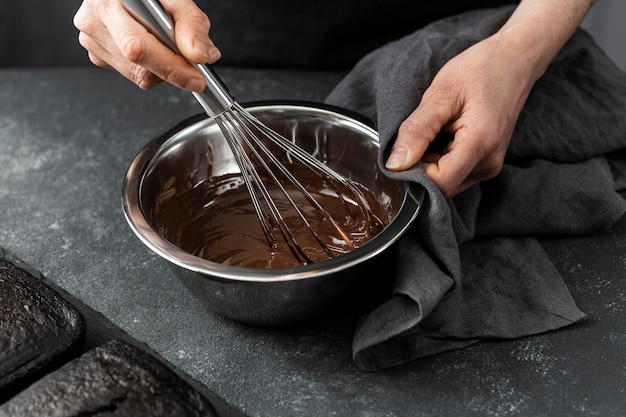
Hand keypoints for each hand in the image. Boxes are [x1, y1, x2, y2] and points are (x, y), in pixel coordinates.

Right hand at [73, 0, 220, 91]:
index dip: (170, 67)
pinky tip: (153, 46)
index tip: (196, 78)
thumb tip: (200, 55)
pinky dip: (152, 67)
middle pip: (139, 68)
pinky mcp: (98, 56)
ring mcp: (93, 42)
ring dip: (164, 68)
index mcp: (107, 3)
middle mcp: (94, 24)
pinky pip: (134, 74)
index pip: (137, 48)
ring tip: (167, 41)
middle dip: (173, 69)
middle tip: (194, 66)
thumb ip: (191, 22)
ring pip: (140, 76)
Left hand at [385, 0, 593, 196]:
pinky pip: (454, 172)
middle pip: (441, 186)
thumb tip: (394, 164)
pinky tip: (441, 135)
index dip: (412, 174)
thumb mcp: (441, 94)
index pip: (438, 183)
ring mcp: (489, 166)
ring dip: (429, 162)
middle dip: (419, 167)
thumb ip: (417, 130)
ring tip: (433, 130)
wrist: (515, 60)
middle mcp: (488, 164)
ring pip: (445, 181)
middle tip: (416, 134)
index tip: (400, 152)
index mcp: (481, 145)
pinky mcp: (485, 163)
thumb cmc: (481, 70)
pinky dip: (439, 159)